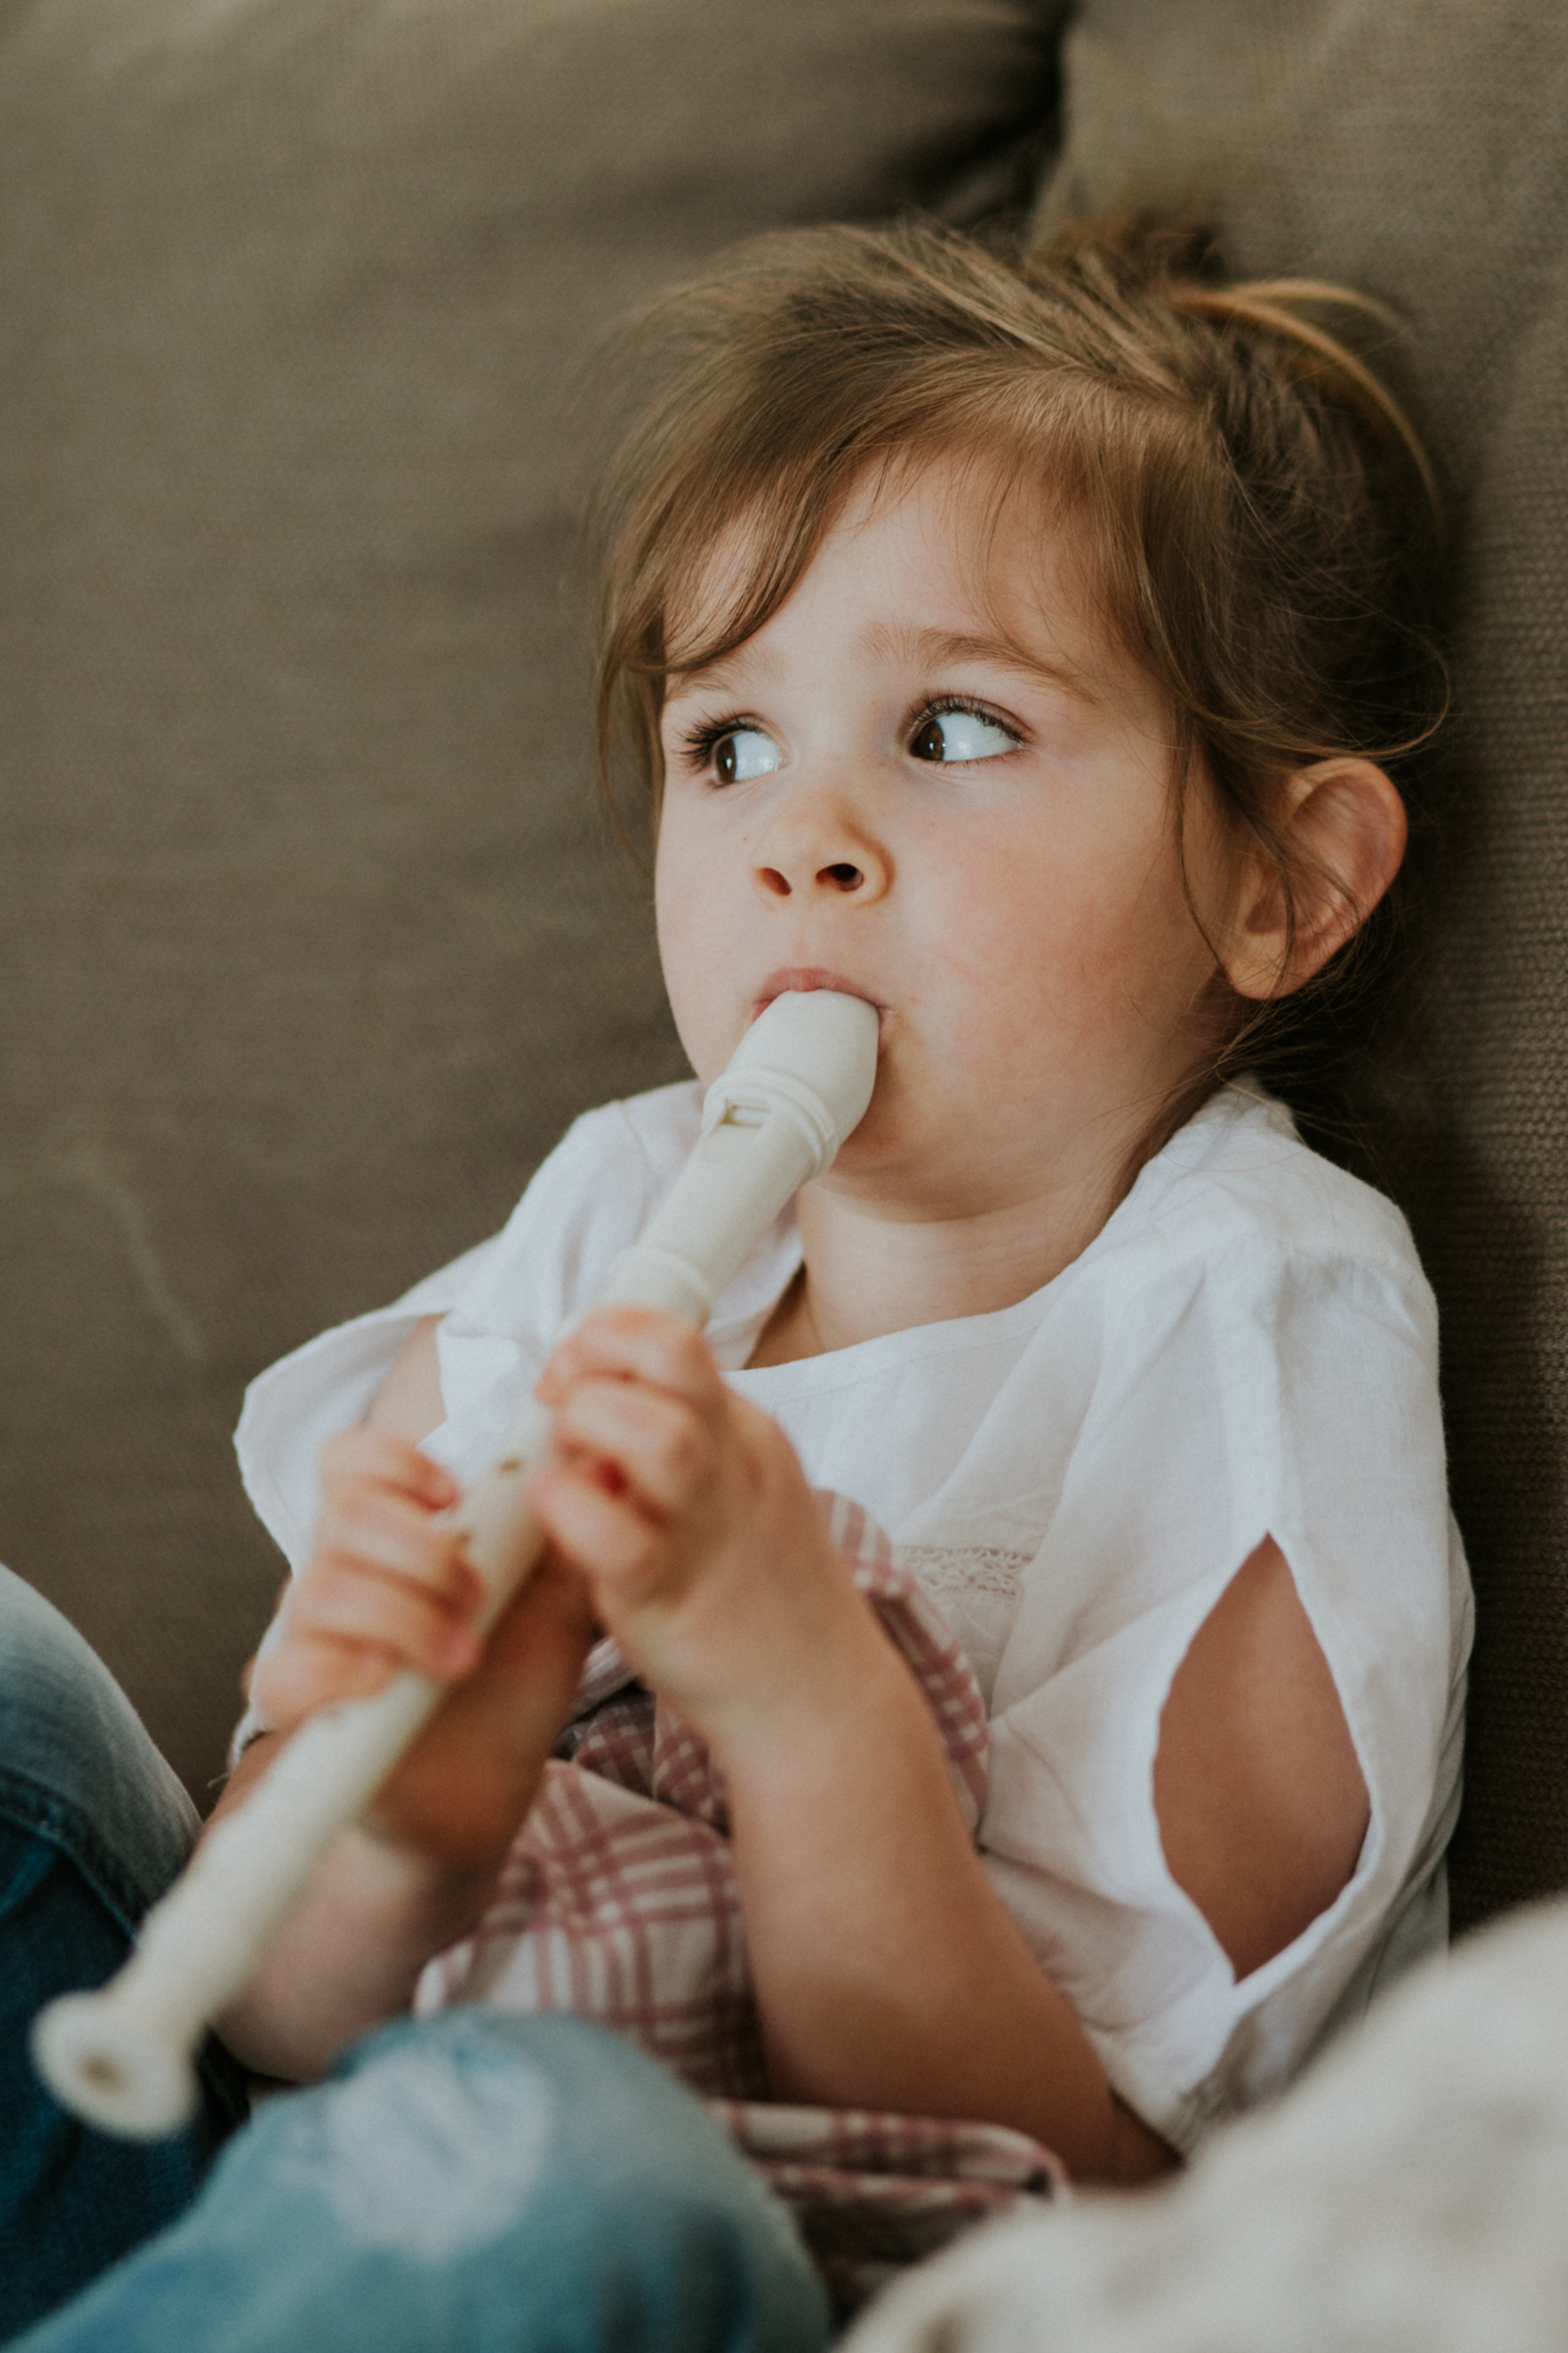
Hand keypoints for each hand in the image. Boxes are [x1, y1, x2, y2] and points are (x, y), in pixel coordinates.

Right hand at [252, 1429, 595, 1870]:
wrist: (489, 1789)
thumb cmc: (512, 1683)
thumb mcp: (556, 1602)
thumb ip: (568, 1534)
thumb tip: (599, 1463)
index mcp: (394, 1534)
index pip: (352, 1461)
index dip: (396, 1462)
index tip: (456, 1495)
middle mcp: (342, 1574)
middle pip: (345, 1516)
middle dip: (423, 1549)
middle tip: (477, 1597)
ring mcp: (315, 1639)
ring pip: (319, 1587)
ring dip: (403, 1613)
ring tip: (461, 1656)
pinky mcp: (301, 1709)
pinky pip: (282, 1671)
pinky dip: (339, 1667)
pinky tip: (390, 1680)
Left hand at [530, 1307, 885, 1750]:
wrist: (818, 1698)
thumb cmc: (758, 1595)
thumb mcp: (734, 1490)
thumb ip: (673, 1442)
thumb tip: (582, 1402)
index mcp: (744, 1434)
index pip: (673, 1336)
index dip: (603, 1337)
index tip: (569, 1378)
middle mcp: (732, 1467)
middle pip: (671, 1357)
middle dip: (592, 1359)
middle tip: (557, 1405)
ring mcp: (709, 1530)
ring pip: (659, 1435)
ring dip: (586, 1426)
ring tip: (562, 1462)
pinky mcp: (673, 1598)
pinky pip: (620, 1539)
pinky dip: (570, 1510)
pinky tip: (552, 1509)